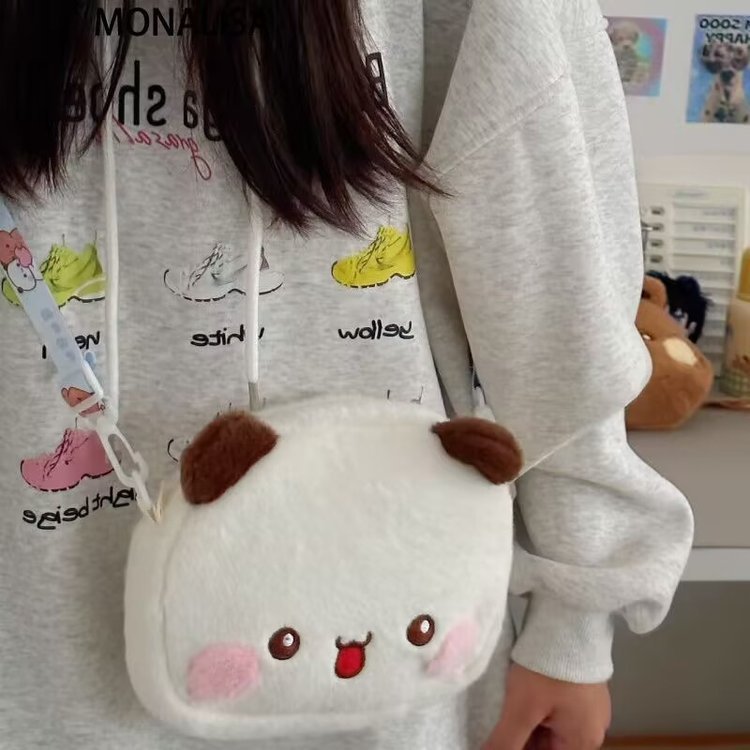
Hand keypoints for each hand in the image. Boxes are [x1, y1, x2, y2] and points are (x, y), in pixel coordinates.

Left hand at [482, 663, 610, 749]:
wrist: (569, 622)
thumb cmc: (548, 669)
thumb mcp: (521, 708)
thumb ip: (506, 741)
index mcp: (583, 742)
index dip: (521, 749)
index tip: (501, 739)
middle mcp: (592, 729)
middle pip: (551, 745)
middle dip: (524, 738)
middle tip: (499, 724)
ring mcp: (589, 706)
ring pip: (552, 727)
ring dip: (529, 723)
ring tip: (506, 710)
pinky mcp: (583, 686)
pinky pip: (558, 708)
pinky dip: (538, 707)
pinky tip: (520, 695)